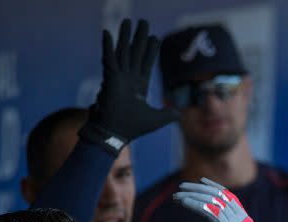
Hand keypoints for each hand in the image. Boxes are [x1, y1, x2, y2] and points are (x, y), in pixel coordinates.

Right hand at [79, 19, 178, 154]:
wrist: (114, 134)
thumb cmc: (132, 128)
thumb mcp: (156, 120)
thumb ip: (167, 115)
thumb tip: (180, 114)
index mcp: (138, 86)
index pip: (146, 63)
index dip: (150, 51)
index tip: (154, 38)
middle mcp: (128, 78)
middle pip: (136, 52)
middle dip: (140, 38)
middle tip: (143, 23)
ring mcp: (118, 77)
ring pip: (123, 51)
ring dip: (125, 36)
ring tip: (128, 21)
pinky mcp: (110, 78)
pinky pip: (108, 58)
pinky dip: (107, 46)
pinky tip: (107, 32)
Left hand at [173, 178, 281, 221]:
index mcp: (246, 221)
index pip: (230, 197)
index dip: (215, 187)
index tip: (201, 181)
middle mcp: (243, 219)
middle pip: (220, 195)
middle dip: (199, 188)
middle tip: (182, 186)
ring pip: (212, 201)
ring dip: (192, 196)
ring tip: (176, 196)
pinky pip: (208, 211)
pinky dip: (193, 205)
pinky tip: (182, 202)